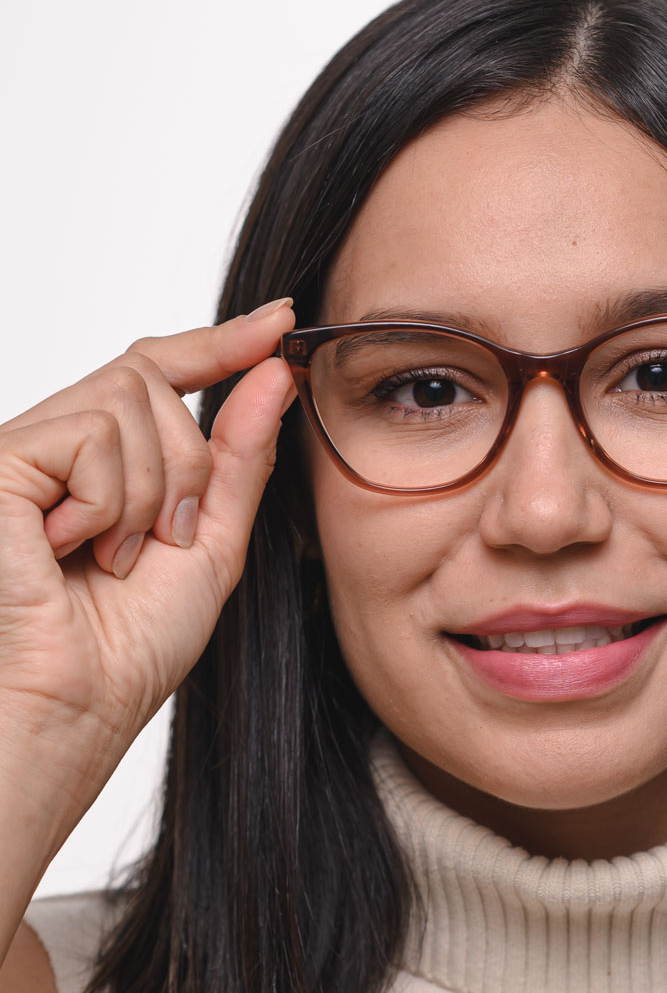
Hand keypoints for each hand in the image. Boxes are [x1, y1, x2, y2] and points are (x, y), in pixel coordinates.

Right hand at [0, 299, 295, 815]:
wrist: (78, 707)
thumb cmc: (133, 642)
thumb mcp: (213, 539)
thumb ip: (241, 456)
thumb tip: (274, 373)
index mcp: (107, 461)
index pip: (160, 370)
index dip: (221, 342)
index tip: (279, 321)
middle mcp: (60, 444)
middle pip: (151, 377)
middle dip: (190, 460)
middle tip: (171, 536)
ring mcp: (24, 449)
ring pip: (127, 397)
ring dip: (155, 489)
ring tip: (119, 555)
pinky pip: (88, 434)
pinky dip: (110, 499)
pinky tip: (76, 548)